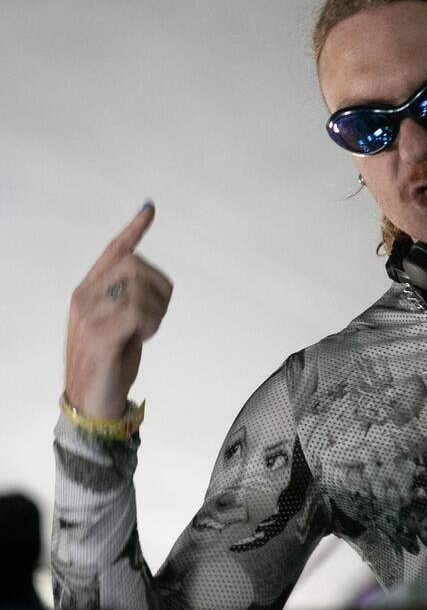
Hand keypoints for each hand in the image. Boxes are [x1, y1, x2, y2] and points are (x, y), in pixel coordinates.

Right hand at [64, 202, 173, 418]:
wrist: (92, 400)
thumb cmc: (109, 360)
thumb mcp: (118, 321)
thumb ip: (126, 297)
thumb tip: (147, 278)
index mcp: (87, 291)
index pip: (113, 251)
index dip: (133, 229)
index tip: (149, 209)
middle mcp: (85, 298)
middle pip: (136, 265)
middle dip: (158, 288)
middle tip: (155, 316)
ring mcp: (90, 316)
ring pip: (140, 288)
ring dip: (156, 310)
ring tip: (145, 330)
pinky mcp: (100, 336)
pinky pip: (137, 312)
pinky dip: (150, 323)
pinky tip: (142, 337)